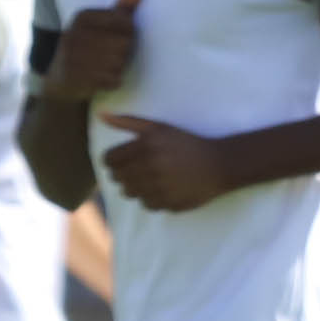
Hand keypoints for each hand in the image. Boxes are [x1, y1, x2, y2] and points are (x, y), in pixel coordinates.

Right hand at [43, 0, 143, 101]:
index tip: (120, 37)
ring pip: (120, 62)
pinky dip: (113, 81)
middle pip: (125, 44)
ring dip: (119, 67)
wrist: (61, 81)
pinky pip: (113, 80)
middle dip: (125, 53)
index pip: (126, 22)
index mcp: (83, 17)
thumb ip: (123, 6)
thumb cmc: (88, 47)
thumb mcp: (100, 23)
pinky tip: (102, 78)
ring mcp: (74, 57)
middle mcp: (76, 33)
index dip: (130, 34)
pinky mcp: (77, 78)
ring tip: (106, 66)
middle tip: (112, 55)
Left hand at [101, 114, 238, 211]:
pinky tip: (164, 188)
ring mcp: (159, 187)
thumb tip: (100, 115)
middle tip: (140, 169)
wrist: (219, 164)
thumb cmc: (186, 143)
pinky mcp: (168, 202)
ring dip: (137, 187)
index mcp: (145, 146)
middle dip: (125, 174)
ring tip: (152, 179)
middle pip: (117, 178)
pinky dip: (151, 198)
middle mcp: (150, 167)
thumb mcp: (158, 127)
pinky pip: (146, 204)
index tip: (124, 159)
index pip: (109, 160)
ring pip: (130, 193)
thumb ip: (128, 122)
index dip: (113, 160)